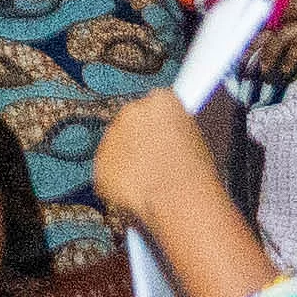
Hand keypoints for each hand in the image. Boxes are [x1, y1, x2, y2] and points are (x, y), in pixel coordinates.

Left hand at [89, 88, 223, 240]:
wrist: (178, 196)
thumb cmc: (195, 172)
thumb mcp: (196, 140)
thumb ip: (175, 130)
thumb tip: (168, 136)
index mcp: (160, 100)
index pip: (154, 106)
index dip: (158, 126)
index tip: (161, 139)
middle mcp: (131, 111)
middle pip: (130, 123)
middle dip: (138, 141)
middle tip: (154, 162)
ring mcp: (111, 136)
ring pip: (116, 148)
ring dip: (126, 161)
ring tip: (149, 181)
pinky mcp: (100, 163)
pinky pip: (107, 172)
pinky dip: (117, 182)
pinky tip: (137, 192)